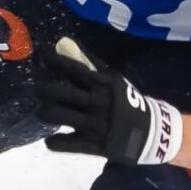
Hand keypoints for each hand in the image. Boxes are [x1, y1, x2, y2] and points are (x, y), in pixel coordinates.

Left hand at [35, 39, 190, 165]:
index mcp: (103, 84)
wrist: (153, 131)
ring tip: (42, 111)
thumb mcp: (114, 81)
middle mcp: (98, 102)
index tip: (40, 55)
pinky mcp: (97, 145)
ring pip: (62, 116)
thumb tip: (67, 44)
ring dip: (47, 113)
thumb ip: (91, 65)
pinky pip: (70, 144)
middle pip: (64, 93)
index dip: (55, 62)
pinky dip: (56, 142)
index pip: (74, 69)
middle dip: (45, 90)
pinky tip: (50, 141)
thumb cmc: (128, 103)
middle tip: (37, 90)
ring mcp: (96, 125)